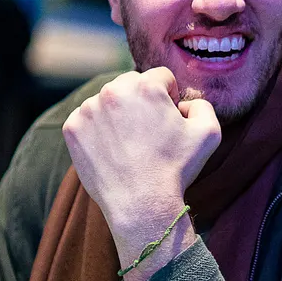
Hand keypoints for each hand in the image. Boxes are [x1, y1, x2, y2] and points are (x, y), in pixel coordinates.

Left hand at [63, 68, 221, 271]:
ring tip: (129, 143)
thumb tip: (186, 103)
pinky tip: (112, 149)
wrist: (141, 204)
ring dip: (118, 113)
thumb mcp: (209, 133)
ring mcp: (88, 109)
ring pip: (107, 100)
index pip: (161, 77)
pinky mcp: (72, 128)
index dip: (169, 97)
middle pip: (131, 83)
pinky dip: (98, 128)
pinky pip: (87, 118)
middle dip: (141, 100)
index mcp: (146, 86)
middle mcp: (113, 91)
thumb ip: (203, 105)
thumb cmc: (176, 169)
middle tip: (148, 131)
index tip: (168, 119)